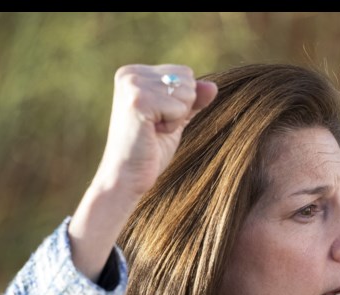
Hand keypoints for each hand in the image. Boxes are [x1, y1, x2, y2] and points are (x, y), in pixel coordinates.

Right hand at [91, 64, 217, 200]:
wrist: (126, 176)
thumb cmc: (149, 150)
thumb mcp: (174, 119)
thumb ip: (191, 100)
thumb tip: (212, 86)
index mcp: (134, 73)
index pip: (184, 73)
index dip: (180, 102)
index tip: (157, 120)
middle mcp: (130, 74)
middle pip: (186, 79)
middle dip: (180, 108)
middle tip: (156, 127)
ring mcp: (133, 85)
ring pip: (186, 93)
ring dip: (176, 118)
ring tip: (153, 131)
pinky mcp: (138, 101)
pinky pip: (179, 108)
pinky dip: (172, 126)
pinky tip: (151, 133)